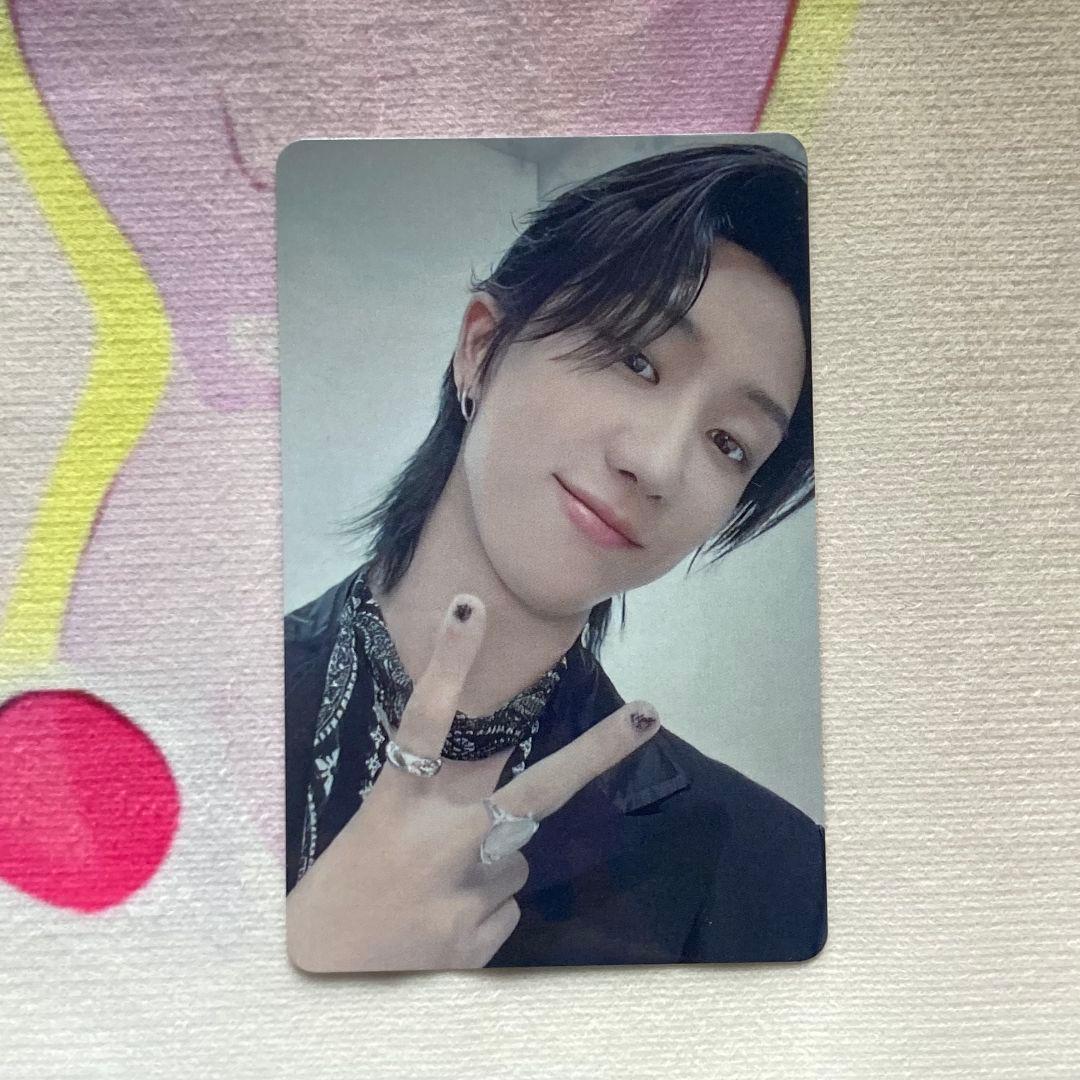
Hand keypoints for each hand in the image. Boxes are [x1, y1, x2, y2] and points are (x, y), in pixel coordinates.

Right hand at [286, 592, 660, 971]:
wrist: (313, 978)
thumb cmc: (344, 889)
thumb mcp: (378, 830)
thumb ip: (439, 804)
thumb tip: (507, 794)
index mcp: (397, 805)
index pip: (425, 722)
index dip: (448, 662)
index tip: (469, 606)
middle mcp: (438, 845)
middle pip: (534, 791)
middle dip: (598, 752)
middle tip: (650, 714)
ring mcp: (464, 896)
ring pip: (516, 858)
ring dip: (489, 866)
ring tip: (433, 892)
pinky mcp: (478, 942)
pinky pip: (505, 905)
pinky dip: (482, 908)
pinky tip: (440, 923)